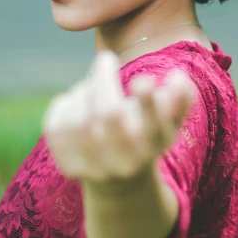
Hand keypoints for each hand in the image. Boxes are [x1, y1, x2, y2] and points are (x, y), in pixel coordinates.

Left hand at [42, 50, 197, 185]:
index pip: (152, 125)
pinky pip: (56, 125)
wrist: (120, 179)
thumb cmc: (147, 133)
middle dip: (104, 79)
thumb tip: (176, 77)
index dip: (148, 102)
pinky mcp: (67, 166)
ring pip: (79, 118)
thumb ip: (181, 96)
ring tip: (93, 86)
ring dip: (84, 91)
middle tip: (106, 58)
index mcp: (152, 146)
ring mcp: (93, 167)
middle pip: (109, 113)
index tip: (142, 79)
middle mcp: (123, 161)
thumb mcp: (169, 118)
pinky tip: (76, 102)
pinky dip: (65, 104)